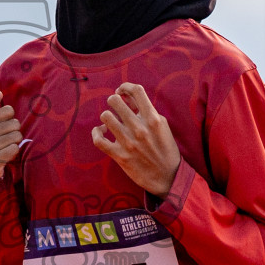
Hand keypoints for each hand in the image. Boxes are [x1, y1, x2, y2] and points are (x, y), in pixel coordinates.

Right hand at [0, 91, 21, 181]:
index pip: (8, 110)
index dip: (9, 118)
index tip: (1, 127)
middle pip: (14, 123)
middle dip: (13, 131)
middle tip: (4, 138)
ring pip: (16, 136)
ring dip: (14, 142)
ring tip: (5, 146)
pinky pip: (15, 149)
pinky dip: (14, 152)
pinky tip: (5, 155)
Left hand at [91, 83, 180, 197]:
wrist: (168, 177)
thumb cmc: (166, 150)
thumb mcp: (162, 127)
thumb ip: (147, 112)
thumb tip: (129, 99)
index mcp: (153, 119)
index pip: (136, 91)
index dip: (125, 86)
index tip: (122, 91)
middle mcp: (139, 128)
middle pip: (115, 101)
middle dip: (113, 101)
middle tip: (115, 107)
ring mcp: (128, 142)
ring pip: (105, 117)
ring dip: (106, 117)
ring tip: (110, 122)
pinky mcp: (119, 155)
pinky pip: (98, 140)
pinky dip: (96, 133)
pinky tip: (101, 132)